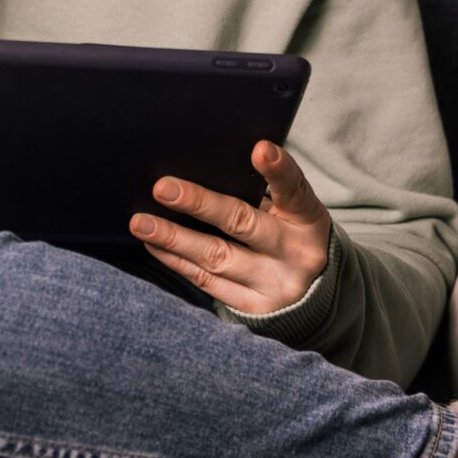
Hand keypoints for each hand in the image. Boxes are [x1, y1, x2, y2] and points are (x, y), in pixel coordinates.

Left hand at [131, 140, 333, 315]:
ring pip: (217, 257)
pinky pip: (207, 281)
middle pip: (243, 224)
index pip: (295, 190)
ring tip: (141, 223)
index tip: (260, 149)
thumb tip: (203, 170)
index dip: (278, 170)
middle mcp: (295, 253)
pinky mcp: (253, 309)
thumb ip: (261, 195)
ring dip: (174, 238)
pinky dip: (177, 261)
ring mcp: (274, 285)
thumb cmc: (293, 237)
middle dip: (200, 204)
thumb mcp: (293, 214)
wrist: (316, 296)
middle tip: (163, 188)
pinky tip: (155, 244)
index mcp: (308, 220)